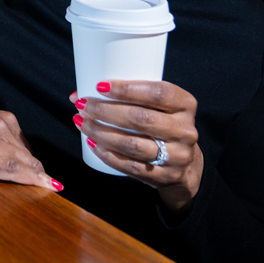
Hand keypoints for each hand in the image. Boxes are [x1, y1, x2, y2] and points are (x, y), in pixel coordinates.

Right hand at [0, 88, 62, 191]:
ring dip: (37, 179)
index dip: (35, 166)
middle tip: (48, 187)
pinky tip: (44, 186)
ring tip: (50, 188)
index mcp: (1, 119)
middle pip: (30, 157)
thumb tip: (13, 159)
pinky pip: (13, 171)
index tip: (46, 179)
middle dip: (38, 174)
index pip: (27, 147)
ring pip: (25, 165)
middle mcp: (2, 126)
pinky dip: (31, 180)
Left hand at [70, 81, 202, 212]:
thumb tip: (77, 94)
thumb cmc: (162, 124)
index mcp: (185, 105)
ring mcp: (177, 156)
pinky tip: (92, 143)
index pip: (158, 93)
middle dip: (105, 111)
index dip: (127, 89)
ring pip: (132, 144)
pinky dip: (107, 155)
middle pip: (141, 118)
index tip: (100, 86)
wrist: (186, 164)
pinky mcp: (164, 176)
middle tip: (83, 105)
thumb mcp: (159, 106)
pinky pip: (130, 167)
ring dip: (101, 133)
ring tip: (82, 123)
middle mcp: (184, 130)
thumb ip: (128, 97)